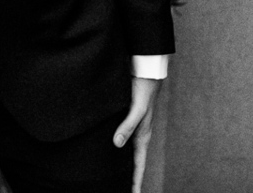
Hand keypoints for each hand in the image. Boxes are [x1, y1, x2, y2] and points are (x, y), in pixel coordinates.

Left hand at [112, 76, 161, 191]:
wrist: (145, 71)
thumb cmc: (143, 90)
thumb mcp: (136, 108)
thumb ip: (127, 126)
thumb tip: (116, 144)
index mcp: (143, 136)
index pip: (138, 165)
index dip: (135, 181)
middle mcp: (137, 135)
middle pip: (132, 162)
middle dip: (128, 177)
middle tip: (118, 190)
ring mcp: (131, 128)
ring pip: (125, 151)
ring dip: (121, 164)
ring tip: (113, 177)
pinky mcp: (125, 119)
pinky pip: (120, 139)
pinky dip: (115, 149)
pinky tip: (107, 151)